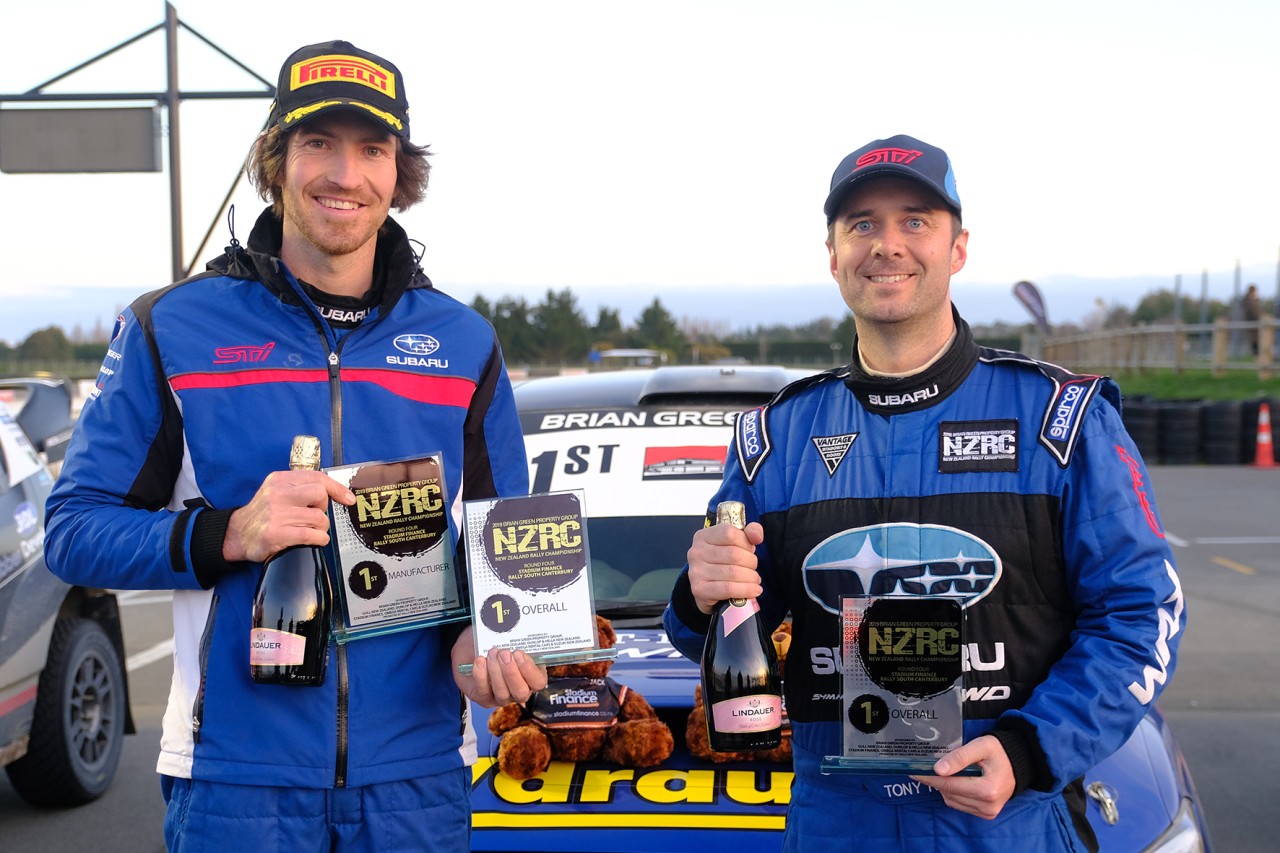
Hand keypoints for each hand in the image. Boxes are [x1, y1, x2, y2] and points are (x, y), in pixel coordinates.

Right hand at [223, 470, 355, 562]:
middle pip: (320, 495)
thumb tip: (333, 492)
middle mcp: (278, 493)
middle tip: (313, 516)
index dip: (336, 488)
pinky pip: (311, 535)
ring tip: (308, 530)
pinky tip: (313, 540)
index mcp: (280, 480)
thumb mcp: (277, 492)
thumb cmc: (263, 514)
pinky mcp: (276, 533)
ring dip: (320, 528)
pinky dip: (319, 539)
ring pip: (319, 517)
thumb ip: (299, 488)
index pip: (316, 477)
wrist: (237, 535)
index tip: (348, 499)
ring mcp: (277, 513)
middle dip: (323, 508)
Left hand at [451, 626, 547, 707]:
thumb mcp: (509, 639)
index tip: (518, 653)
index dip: (529, 670)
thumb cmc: (494, 643)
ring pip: (503, 693)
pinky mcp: (484, 698)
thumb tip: (519, 626)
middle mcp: (519, 689)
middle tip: (504, 654)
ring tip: (492, 654)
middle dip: (511, 673)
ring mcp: (502, 696)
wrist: (471, 650)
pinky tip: (480, 661)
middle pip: (521, 692)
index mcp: (531, 675)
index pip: (538, 681)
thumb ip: (517, 638)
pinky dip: (481, 675)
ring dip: (496, 672)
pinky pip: (484, 691)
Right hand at [686, 520, 765, 613]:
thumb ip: (749, 533)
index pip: (730, 533)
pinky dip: (746, 590)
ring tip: (755, 580)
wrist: (705, 588)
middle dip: (751, 563)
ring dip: (751, 578)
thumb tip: (757, 536)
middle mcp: (697, 552)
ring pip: (734, 573)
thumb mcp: (734, 543)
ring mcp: (696, 571)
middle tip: (753, 569)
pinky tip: (754, 590)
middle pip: (734, 554)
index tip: (750, 551)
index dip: (746, 543)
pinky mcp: (700, 589)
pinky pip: (729, 589)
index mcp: (703, 536)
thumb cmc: (721, 563)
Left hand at [910, 735, 1016, 818]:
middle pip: (950, 794)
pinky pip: (960, 805)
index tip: (913, 772)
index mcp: (988, 789)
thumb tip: (938, 769)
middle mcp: (988, 805)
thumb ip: (960, 756)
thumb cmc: (999, 751)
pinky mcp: (987, 814)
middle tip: (922, 768)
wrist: (1018, 762)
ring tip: (944, 772)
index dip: (930, 778)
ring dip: (944, 787)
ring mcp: (988, 812)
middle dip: (935, 781)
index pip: (950, 785)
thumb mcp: (980, 746)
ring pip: (952, 801)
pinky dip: (953, 794)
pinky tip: (956, 781)